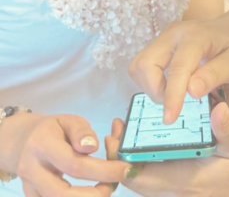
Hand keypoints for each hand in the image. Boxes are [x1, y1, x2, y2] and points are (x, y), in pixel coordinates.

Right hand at [0, 111, 138, 196]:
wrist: (22, 141)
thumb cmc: (53, 128)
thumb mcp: (67, 120)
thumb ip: (81, 132)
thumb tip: (92, 147)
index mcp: (43, 144)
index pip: (75, 164)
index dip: (103, 170)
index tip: (125, 169)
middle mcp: (32, 169)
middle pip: (64, 194)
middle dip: (95, 195)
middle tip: (113, 186)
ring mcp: (29, 187)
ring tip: (104, 190)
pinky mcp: (31, 196)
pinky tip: (90, 193)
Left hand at [105, 102, 228, 196]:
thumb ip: (227, 128)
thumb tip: (216, 109)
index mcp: (186, 179)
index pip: (142, 175)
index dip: (122, 159)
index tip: (116, 134)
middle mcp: (179, 190)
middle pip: (136, 181)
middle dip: (120, 158)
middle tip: (116, 128)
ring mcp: (182, 192)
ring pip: (144, 182)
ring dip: (131, 160)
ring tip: (127, 132)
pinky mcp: (186, 188)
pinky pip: (155, 180)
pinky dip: (144, 164)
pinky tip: (148, 143)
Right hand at [128, 15, 228, 123]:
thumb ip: (214, 75)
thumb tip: (191, 93)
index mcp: (196, 36)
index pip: (178, 68)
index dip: (172, 96)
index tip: (169, 119)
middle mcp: (174, 33)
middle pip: (146, 64)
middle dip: (155, 91)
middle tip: (176, 104)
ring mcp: (164, 38)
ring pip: (139, 66)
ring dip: (152, 87)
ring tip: (175, 95)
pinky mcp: (160, 45)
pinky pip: (144, 66)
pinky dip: (152, 82)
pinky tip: (172, 87)